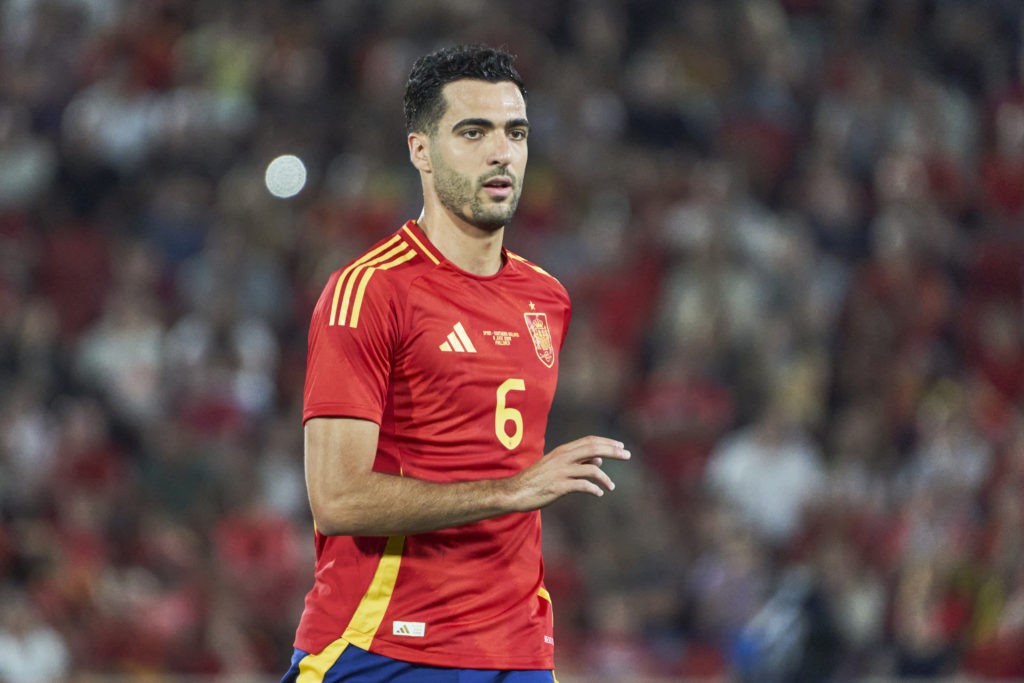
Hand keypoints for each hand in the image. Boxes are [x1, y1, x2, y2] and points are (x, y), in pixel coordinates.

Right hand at [508, 436, 630, 510]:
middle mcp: (563, 458)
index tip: (621, 446)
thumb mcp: (557, 466)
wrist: (515, 491)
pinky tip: (598, 493)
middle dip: (612, 452)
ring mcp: (561, 472)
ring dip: (605, 478)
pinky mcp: (559, 487)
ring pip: (591, 469)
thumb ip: (578, 462)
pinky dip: (594, 489)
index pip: (589, 441)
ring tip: (611, 487)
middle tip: (627, 455)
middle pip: (593, 449)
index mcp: (563, 451)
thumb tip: (599, 461)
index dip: (607, 442)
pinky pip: (583, 486)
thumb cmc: (537, 479)